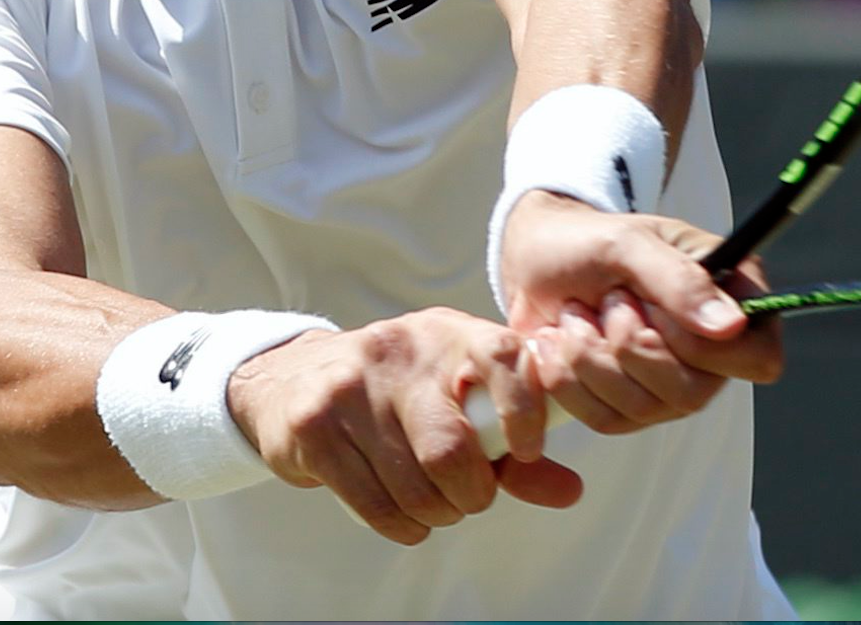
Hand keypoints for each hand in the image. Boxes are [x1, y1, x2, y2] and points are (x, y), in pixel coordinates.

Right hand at [226, 308, 579, 545]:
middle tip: (465, 498)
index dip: (525, 409)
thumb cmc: (395, 395)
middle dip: (469, 495)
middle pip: (451, 451)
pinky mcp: (314, 427)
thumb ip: (513, 448)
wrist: (289, 380)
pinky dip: (401, 526)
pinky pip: (375, 506)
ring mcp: (351, 388)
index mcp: (447, 334)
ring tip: (430, 502)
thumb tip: (571, 491)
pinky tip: (400, 511)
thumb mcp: (454, 398)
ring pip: (414, 488)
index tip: (527, 450)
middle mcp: (400, 350)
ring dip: (434, 514)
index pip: (504, 355)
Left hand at [497, 192, 784, 436]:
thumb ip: (679, 280)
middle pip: (692, 393)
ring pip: (644, 409)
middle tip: (608, 298)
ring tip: (576, 314)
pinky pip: (605, 419)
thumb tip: (733, 327)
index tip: (656, 310)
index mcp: (731, 298)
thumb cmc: (589, 241)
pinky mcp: (626, 407)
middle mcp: (710, 352)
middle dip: (630, 344)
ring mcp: (669, 384)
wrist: (535, 260)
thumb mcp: (628, 243)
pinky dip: (570, 380)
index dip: (709, 349)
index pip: (758, 357)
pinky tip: (558, 340)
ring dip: (592, 357)